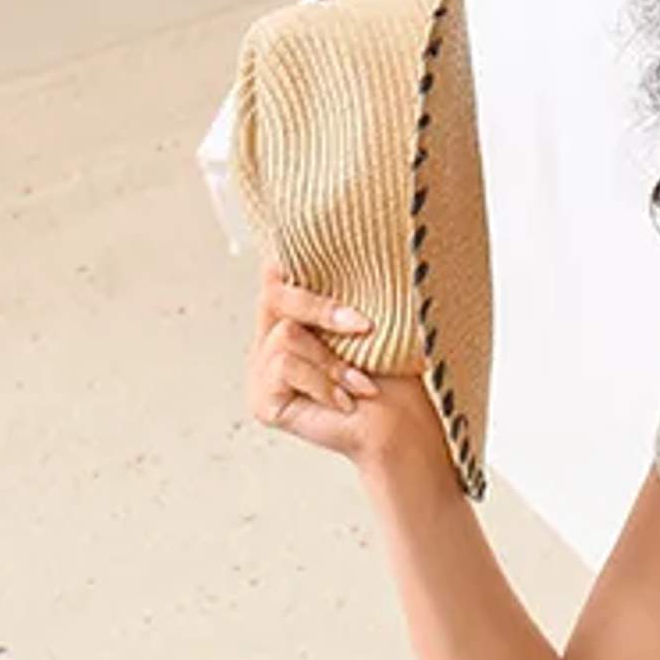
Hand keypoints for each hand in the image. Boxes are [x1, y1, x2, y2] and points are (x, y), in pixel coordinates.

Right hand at [246, 267, 439, 485]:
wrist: (397, 426)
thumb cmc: (390, 373)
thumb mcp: (364, 317)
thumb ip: (339, 285)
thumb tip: (339, 232)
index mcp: (292, 315)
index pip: (275, 272)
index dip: (288, 260)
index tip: (317, 256)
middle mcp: (270, 340)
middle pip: (273, 294)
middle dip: (321, 308)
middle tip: (364, 326)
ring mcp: (261, 372)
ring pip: (285, 335)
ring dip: (330, 359)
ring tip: (360, 383)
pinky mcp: (262, 401)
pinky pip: (284, 366)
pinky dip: (322, 381)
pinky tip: (344, 400)